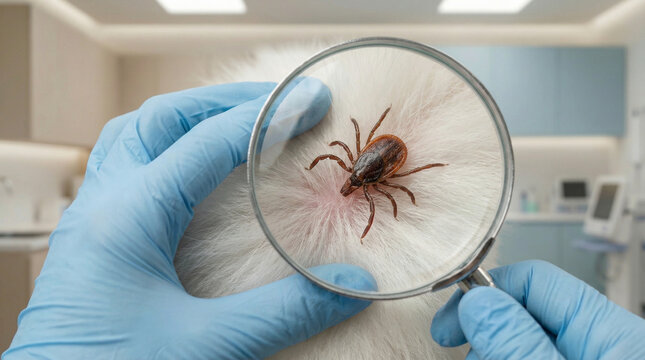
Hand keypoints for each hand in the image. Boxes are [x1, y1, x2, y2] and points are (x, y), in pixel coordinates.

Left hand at [3, 80, 375, 358]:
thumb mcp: (206, 347)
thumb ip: (284, 311)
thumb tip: (353, 283)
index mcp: (127, 217)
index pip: (205, 143)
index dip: (265, 117)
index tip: (310, 102)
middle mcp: (101, 205)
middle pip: (162, 120)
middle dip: (224, 102)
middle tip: (277, 100)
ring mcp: (90, 219)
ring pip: (134, 137)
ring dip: (187, 120)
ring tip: (234, 120)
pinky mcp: (91, 240)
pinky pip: (124, 167)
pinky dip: (165, 150)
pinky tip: (190, 171)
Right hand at [431, 260, 644, 358]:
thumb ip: (517, 343)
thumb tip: (479, 302)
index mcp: (609, 332)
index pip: (535, 279)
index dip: (486, 290)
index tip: (451, 319)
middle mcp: (604, 341)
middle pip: (528, 308)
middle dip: (484, 324)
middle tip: (453, 343)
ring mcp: (594, 357)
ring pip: (528, 336)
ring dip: (492, 345)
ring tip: (474, 359)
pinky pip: (539, 352)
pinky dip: (509, 356)